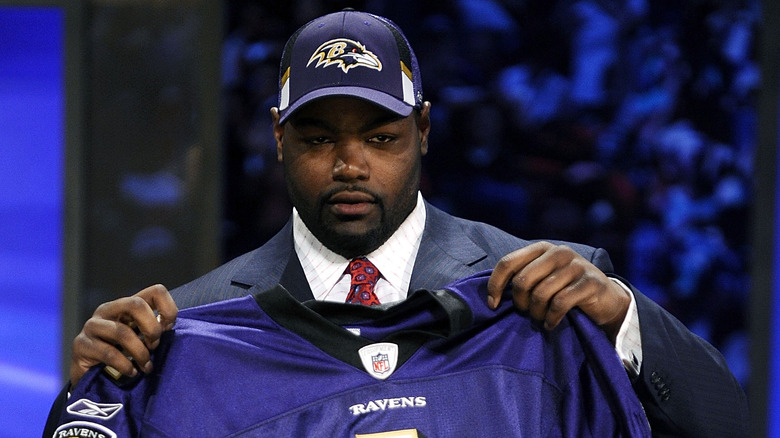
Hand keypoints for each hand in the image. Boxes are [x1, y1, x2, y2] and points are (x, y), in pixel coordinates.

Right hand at [69, 284, 177, 385]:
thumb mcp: (141, 338)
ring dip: (140, 352)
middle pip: (136, 304)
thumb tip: (169, 326)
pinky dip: (125, 365)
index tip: (169, 329)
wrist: (89, 375)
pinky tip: (131, 372)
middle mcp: (109, 309)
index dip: (168, 309)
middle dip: (151, 328)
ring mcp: (92, 325)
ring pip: (122, 332)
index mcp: (127, 305)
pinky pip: (108, 353)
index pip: (155, 291)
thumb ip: (154, 329)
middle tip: (154, 347)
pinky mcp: (81, 344)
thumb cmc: (121, 354)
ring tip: (146, 366)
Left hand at [486, 241, 629, 342]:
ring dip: (536, 313)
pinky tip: (552, 324)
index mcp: (541, 248)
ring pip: (540, 294)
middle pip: (522, 280)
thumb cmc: (566, 289)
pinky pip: (560, 303)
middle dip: (520, 303)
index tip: (492, 305)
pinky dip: (552, 318)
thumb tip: (490, 296)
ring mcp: (576, 266)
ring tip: (540, 320)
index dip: (495, 285)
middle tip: (526, 313)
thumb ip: (522, 278)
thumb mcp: (543, 277)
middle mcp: (558, 252)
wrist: (606, 298)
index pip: (507, 262)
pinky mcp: (590, 282)